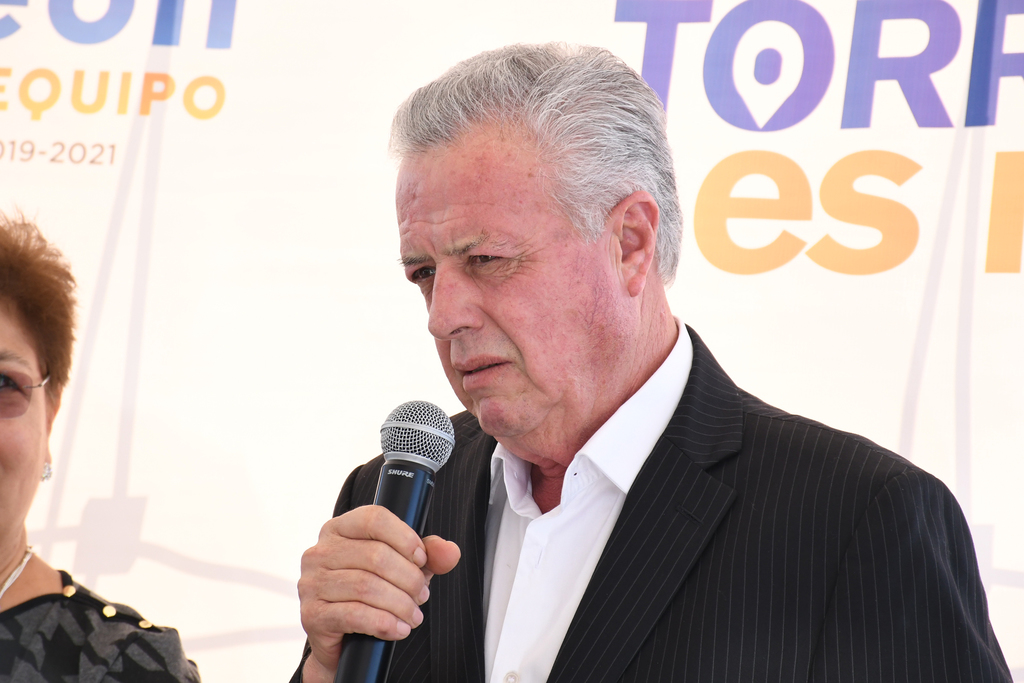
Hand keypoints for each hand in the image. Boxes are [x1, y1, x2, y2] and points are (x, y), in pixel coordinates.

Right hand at [298, 505, 459, 682]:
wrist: (342, 643)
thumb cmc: (371, 596)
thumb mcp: (403, 569)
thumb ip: (429, 555)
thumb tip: (450, 551)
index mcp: (340, 529)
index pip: (374, 518)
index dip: (405, 538)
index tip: (422, 559)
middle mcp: (320, 552)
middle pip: (375, 555)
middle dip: (408, 578)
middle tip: (421, 595)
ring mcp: (312, 583)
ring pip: (367, 586)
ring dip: (400, 604)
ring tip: (413, 615)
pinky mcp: (312, 614)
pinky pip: (354, 614)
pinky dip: (384, 623)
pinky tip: (398, 629)